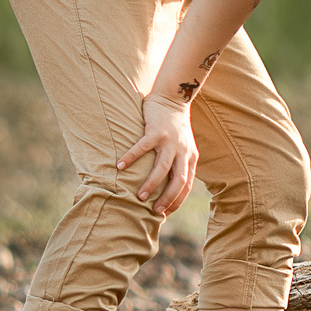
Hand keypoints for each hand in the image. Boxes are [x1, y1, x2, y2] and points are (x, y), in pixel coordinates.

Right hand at [119, 95, 199, 217]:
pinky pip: (142, 147)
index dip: (177, 200)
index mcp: (191, 157)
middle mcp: (183, 151)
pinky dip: (131, 157)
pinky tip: (120, 166)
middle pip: (178, 180)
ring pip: (162, 167)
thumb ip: (179, 162)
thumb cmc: (175, 127)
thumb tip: (168, 185)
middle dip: (168, 198)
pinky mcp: (156, 131)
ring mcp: (170, 141)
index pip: (186, 184)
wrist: (174, 98)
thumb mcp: (184, 146)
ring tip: (140, 196)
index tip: (166, 213)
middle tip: (155, 210)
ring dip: (152, 183)